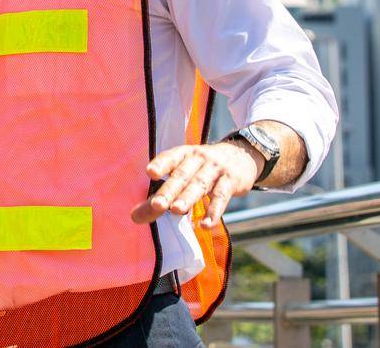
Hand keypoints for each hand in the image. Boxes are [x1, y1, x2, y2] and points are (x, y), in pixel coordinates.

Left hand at [131, 141, 261, 228]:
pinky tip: (206, 225)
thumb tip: (135, 217)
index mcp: (185, 154)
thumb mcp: (188, 171)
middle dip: (169, 190)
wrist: (243, 156)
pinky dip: (214, 211)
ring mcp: (216, 169)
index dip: (161, 164)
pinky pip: (221, 197)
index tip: (149, 172)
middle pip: (182, 175)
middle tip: (156, 205)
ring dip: (188, 198)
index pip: (171, 157)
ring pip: (200, 184)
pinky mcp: (231, 182)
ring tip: (176, 210)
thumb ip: (164, 193)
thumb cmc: (204, 168)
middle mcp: (199, 159)